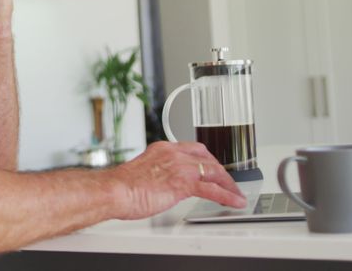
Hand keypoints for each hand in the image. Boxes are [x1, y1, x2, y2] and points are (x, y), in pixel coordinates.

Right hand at [110, 141, 245, 219]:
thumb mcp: (144, 171)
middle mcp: (174, 154)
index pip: (193, 149)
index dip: (206, 159)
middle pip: (207, 158)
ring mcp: (180, 167)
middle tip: (227, 181)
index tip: (211, 166)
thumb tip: (165, 184)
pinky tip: (235, 201)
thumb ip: (159, 173)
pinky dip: (227, 196)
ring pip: (214, 172)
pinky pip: (213, 190)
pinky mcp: (184, 184)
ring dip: (228, 184)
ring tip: (236, 193)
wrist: (115, 190)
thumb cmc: (122, 185)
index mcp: (163, 148)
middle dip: (220, 170)